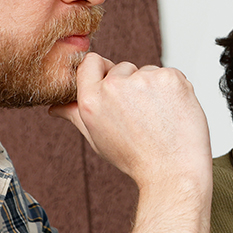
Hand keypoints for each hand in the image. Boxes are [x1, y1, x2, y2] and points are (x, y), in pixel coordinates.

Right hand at [49, 54, 210, 188]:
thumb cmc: (137, 158)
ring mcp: (144, 80)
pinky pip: (171, 74)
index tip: (116, 84)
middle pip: (123, 68)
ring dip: (155, 87)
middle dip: (132, 85)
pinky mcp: (170, 79)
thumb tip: (57, 108)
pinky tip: (173, 110)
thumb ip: (76, 116)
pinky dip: (174, 89)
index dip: (104, 71)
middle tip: (142, 114)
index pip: (91, 62)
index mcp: (91, 99)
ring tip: (159, 116)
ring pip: (149, 71)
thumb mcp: (98, 138)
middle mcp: (114, 86)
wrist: (172, 170)